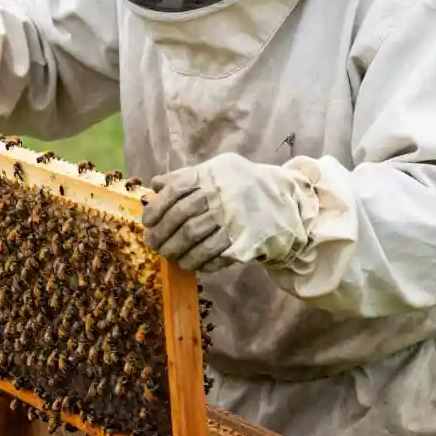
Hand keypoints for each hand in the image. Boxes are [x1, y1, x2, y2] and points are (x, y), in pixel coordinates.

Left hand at [143, 154, 314, 272]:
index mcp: (212, 175)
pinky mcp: (247, 240)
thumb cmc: (242, 185)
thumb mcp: (216, 171)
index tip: (147, 223)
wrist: (287, 199)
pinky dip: (201, 261)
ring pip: (196, 239)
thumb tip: (155, 185)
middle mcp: (222, 195)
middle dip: (163, 235)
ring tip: (170, 257)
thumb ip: (185, 176)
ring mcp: (235, 218)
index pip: (175, 190)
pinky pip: (217, 254)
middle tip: (154, 245)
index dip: (157, 208)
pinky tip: (193, 264)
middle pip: (182, 218)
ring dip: (179, 251)